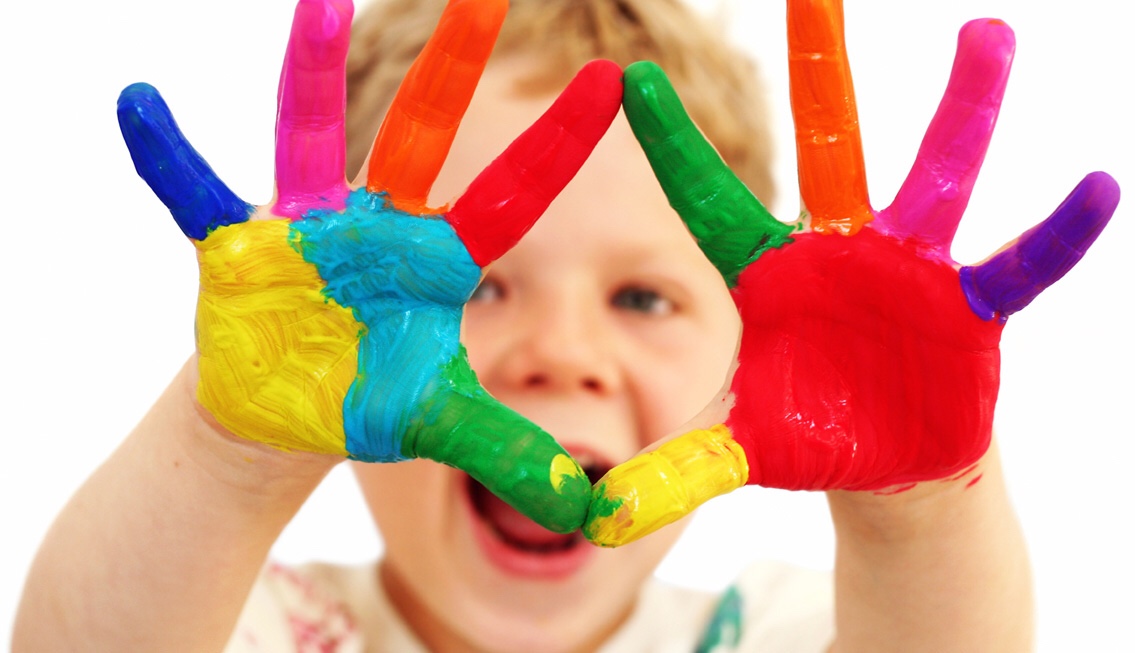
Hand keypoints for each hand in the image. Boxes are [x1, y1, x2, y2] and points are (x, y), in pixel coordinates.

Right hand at [117, 0, 621, 532]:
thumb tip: (584, 507)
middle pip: (425, 134)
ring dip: (311, 74)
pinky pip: (197, 192)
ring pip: (309, 135)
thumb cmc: (367, 400)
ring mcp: (308, 226)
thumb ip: (508, 453)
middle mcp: (379, 224)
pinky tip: (137, 105)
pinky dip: (169, 156)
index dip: (560, 144)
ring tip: (321, 5)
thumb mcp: (440, 424)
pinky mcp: (241, 246)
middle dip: (456, 67)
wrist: (283, 411)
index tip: (613, 83)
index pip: (515, 196)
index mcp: (438, 259)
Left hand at [584, 0, 1118, 545]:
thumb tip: (600, 520)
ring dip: (963, 111)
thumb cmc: (808, 436)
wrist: (886, 458)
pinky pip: (1016, 265)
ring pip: (935, 176)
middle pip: (827, 148)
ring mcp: (909, 269)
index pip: (709, 202)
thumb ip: (677, 473)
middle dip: (819, 70)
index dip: (673, 146)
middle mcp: (838, 252)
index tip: (631, 78)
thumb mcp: (739, 451)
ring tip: (987, 37)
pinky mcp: (967, 306)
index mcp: (769, 275)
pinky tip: (1094, 191)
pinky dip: (1052, 238)